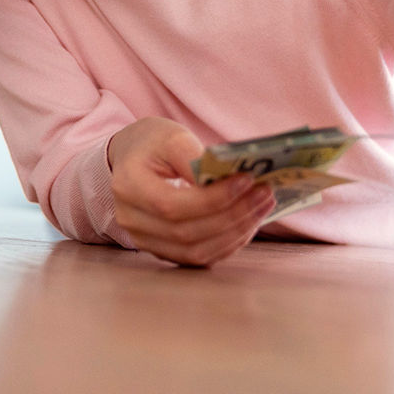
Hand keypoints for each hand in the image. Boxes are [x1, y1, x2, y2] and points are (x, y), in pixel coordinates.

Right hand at [107, 117, 275, 266]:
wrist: (134, 157)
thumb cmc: (155, 143)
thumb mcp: (172, 137)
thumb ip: (194, 158)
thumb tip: (227, 183)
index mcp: (128, 186)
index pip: (171, 205)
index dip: (213, 199)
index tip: (247, 180)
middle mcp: (131, 220)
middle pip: (186, 232)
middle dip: (232, 216)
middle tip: (265, 194)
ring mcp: (144, 240)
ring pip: (194, 251)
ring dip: (235, 233)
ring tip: (262, 207)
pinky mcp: (162, 250)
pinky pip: (197, 257)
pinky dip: (227, 243)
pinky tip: (248, 223)